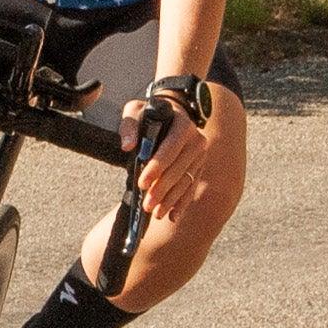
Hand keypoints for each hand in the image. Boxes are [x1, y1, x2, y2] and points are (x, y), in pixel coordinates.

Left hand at [119, 95, 206, 222]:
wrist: (171, 115)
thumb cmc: (149, 114)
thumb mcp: (136, 111)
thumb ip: (129, 125)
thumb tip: (127, 145)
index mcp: (183, 124)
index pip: (171, 147)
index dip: (157, 166)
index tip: (142, 182)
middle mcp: (197, 140)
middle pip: (179, 169)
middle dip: (162, 189)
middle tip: (147, 204)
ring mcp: (200, 156)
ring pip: (185, 181)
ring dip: (171, 200)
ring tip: (156, 213)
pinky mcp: (199, 167)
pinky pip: (191, 187)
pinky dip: (182, 203)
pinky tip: (172, 216)